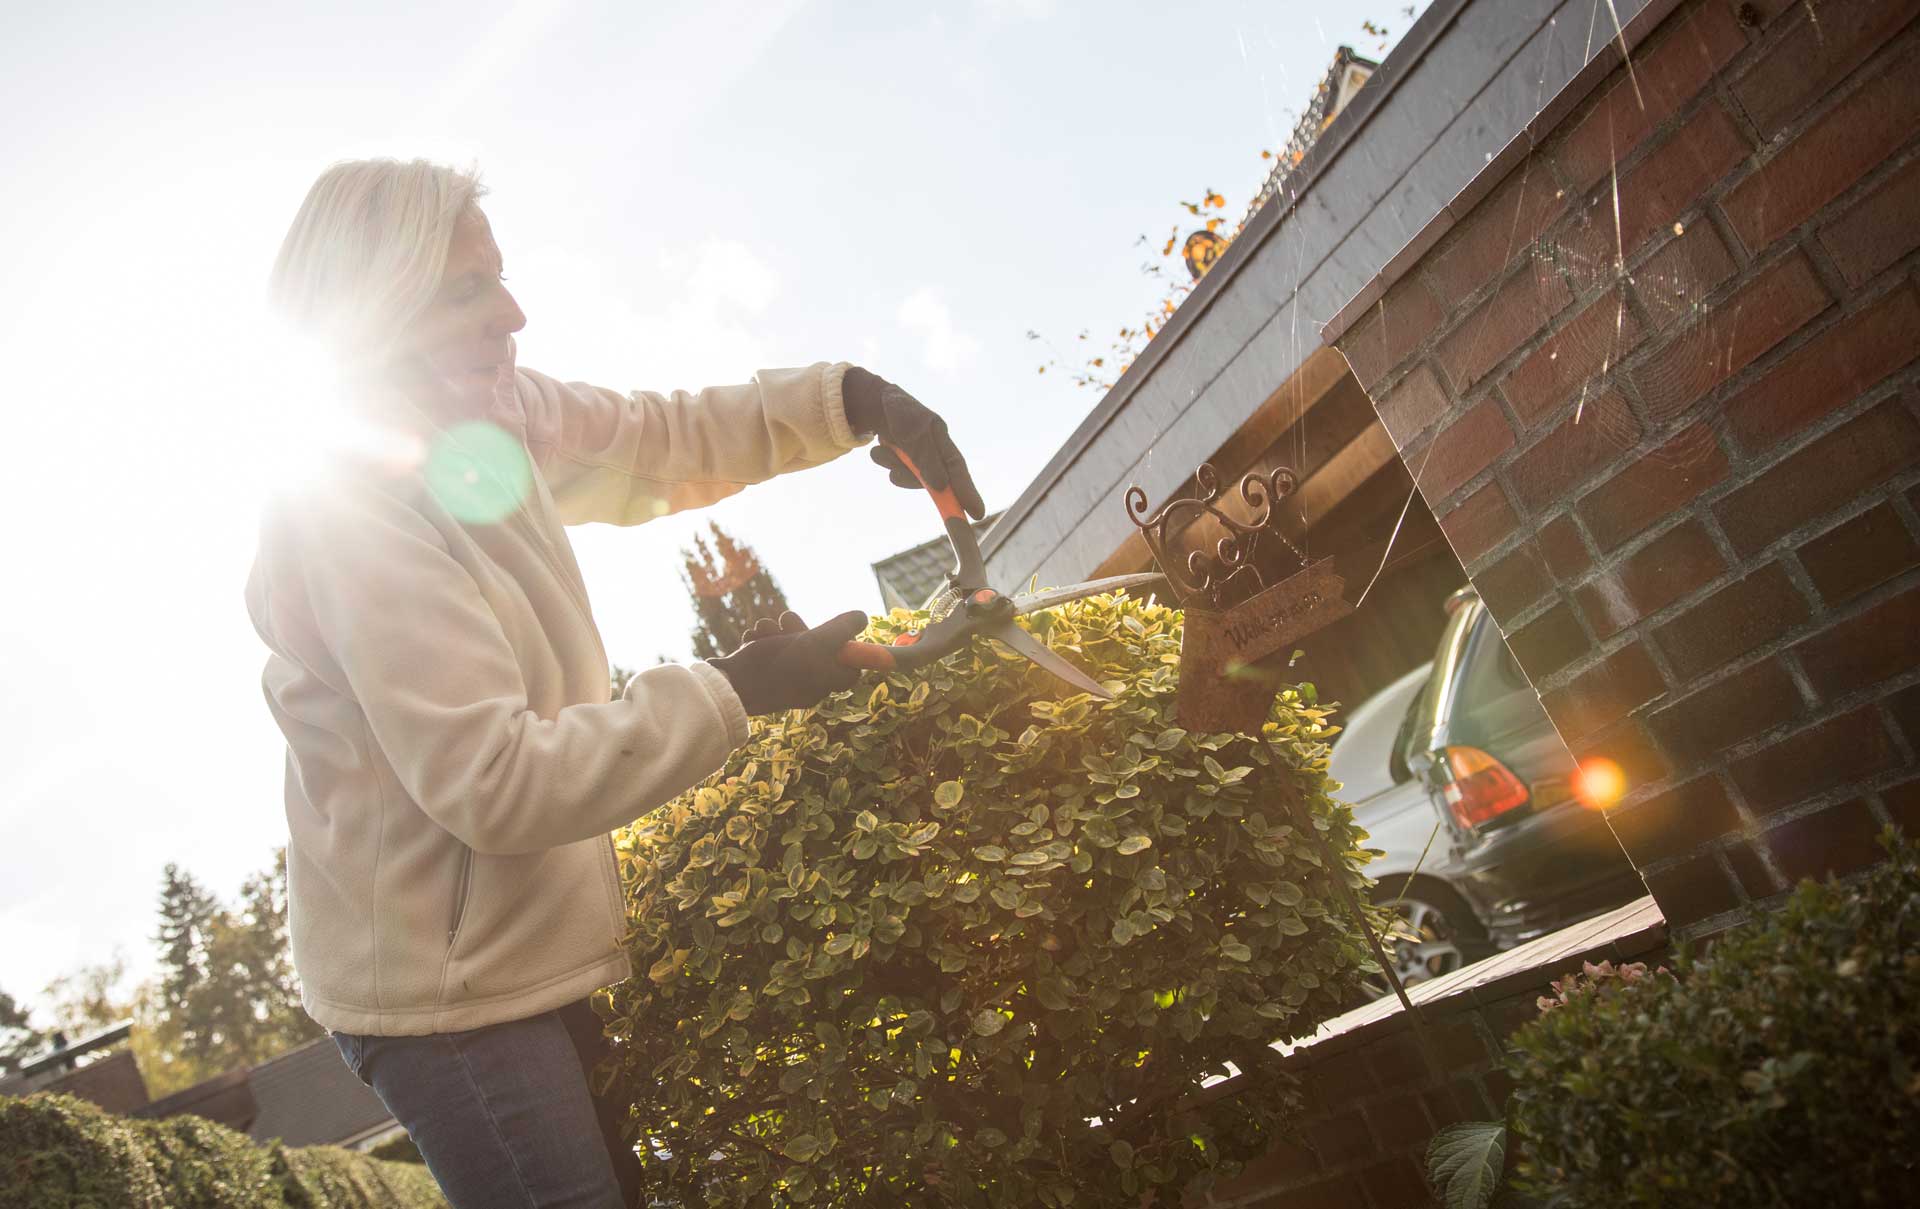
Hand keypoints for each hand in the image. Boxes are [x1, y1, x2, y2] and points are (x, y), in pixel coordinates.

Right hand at [709, 610, 866, 714]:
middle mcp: (808, 683)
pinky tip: (751, 639)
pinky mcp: (763, 672)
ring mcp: (784, 678)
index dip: (846, 645)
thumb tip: (862, 617)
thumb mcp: (817, 642)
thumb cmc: (777, 666)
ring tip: (763, 630)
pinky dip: (761, 639)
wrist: (731, 685)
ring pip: (790, 643)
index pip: (849, 667)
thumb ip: (842, 629)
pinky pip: (769, 649)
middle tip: (787, 619)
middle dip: (801, 628)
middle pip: (817, 648)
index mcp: (826, 682)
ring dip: (775, 630)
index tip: (837, 628)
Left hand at [841, 367, 985, 519]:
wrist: (872, 400)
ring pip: (911, 477)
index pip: (958, 469)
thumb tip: (941, 486)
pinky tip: (881, 448)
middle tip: (914, 489)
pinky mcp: (901, 460)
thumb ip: (926, 458)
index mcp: (941, 437)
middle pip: (935, 479)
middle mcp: (933, 450)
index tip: (978, 514)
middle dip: (920, 483)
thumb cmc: (897, 411)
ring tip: (884, 448)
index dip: (968, 492)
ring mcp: (917, 456)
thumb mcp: (912, 431)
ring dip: (896, 468)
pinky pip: (896, 473)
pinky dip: (887, 464)